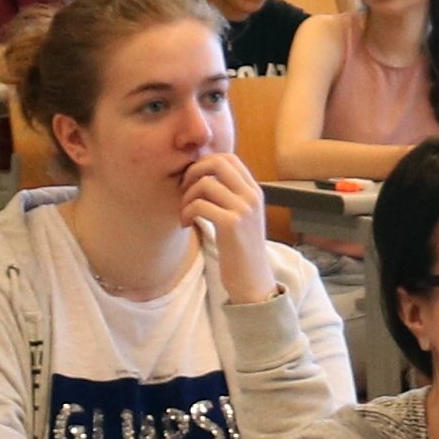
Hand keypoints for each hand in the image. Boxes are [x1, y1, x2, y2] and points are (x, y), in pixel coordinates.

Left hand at [179, 148, 275, 301]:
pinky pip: (200, 205)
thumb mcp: (241, 217)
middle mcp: (251, 196)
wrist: (253, 281)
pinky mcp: (231, 224)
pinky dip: (186, 212)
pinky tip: (185, 223)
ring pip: (205, 184)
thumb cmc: (241, 250)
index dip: (205, 162)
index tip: (193, 179)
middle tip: (183, 189)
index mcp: (254, 191)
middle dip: (193, 172)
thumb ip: (229, 195)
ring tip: (184, 213)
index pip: (229, 158)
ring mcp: (243, 209)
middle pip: (217, 163)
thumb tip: (202, 174)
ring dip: (186, 197)